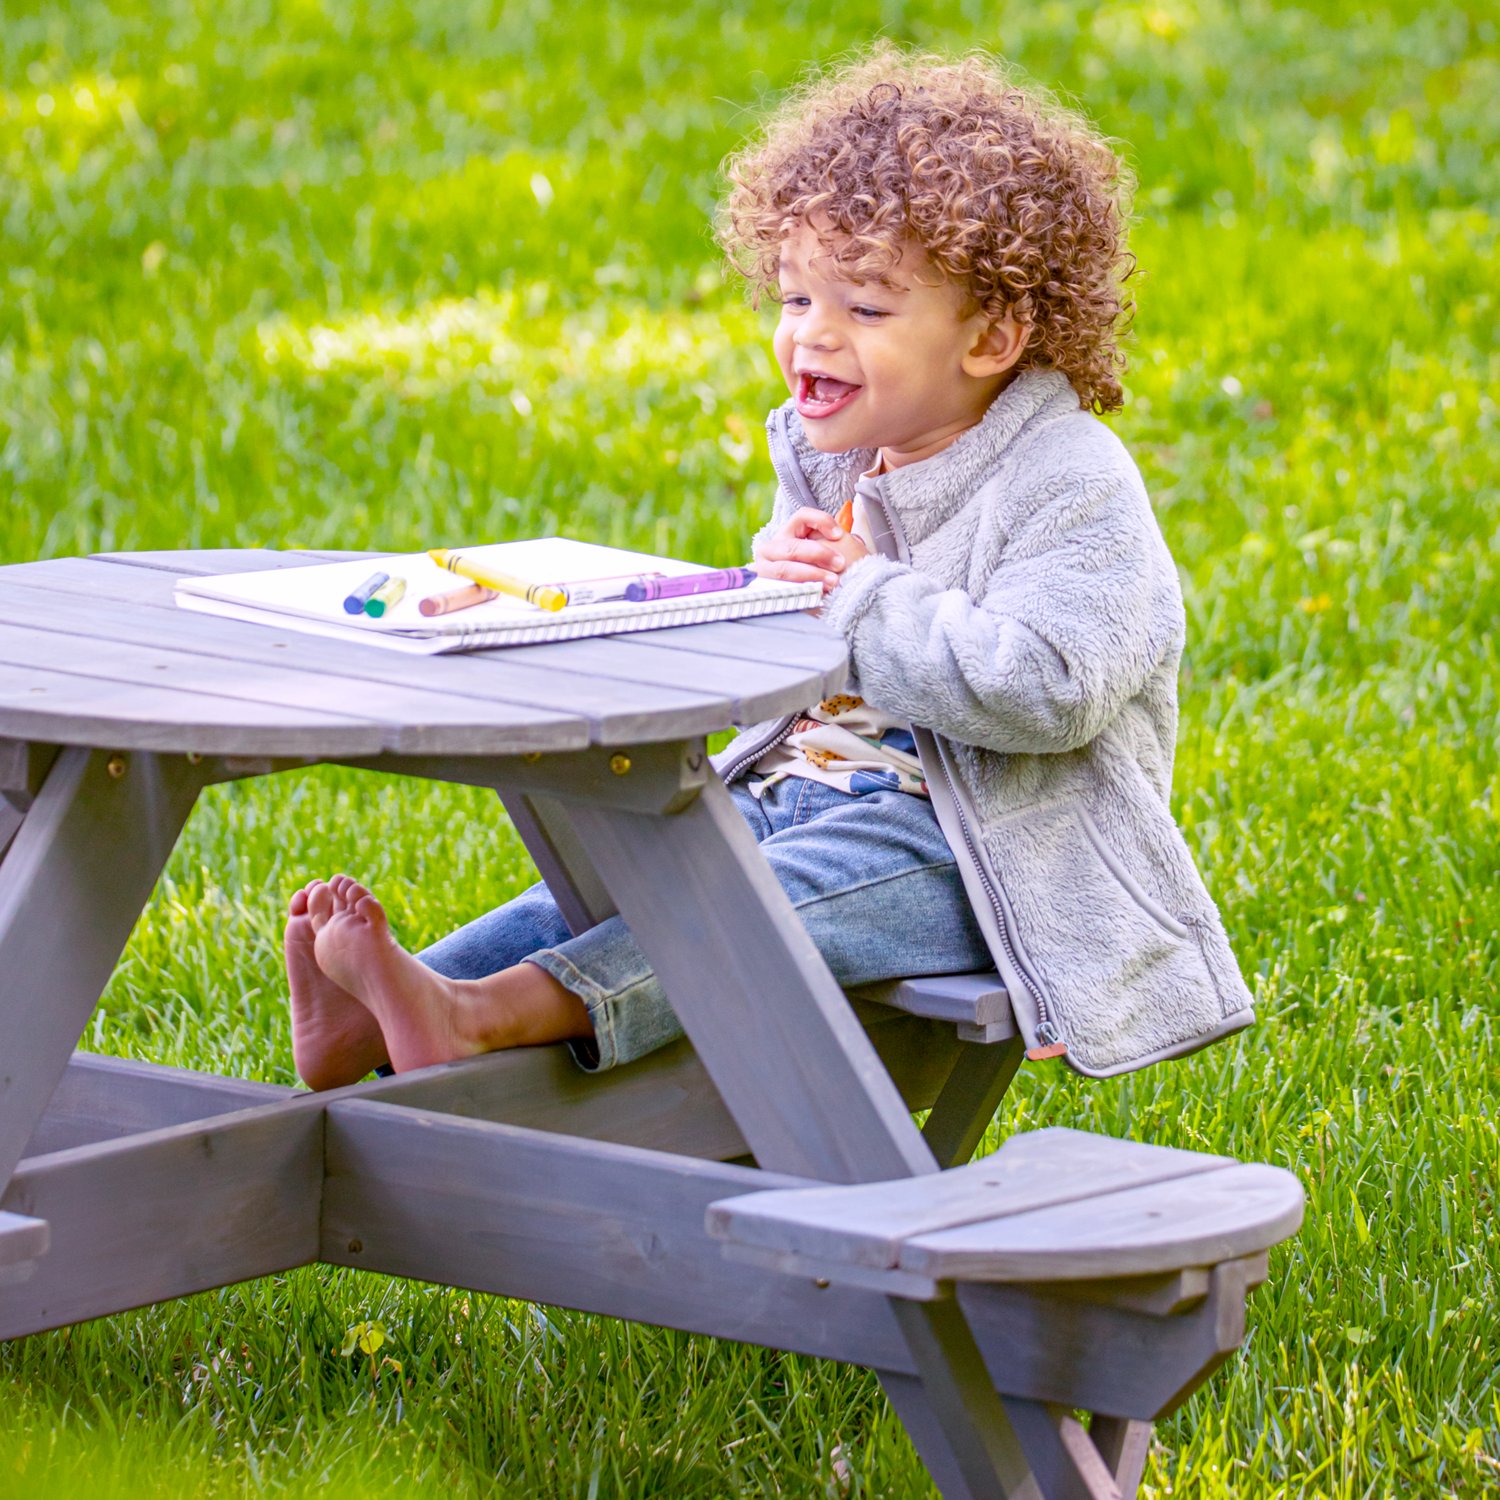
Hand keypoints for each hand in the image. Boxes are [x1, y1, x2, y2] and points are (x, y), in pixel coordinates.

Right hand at [752, 507, 869, 593]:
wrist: (828, 602)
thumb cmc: (831, 574)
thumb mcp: (837, 553)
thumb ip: (837, 539)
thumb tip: (842, 528)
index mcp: (790, 534)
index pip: (801, 517)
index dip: (820, 521)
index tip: (838, 535)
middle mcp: (773, 550)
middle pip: (793, 546)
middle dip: (818, 554)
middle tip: (840, 564)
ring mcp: (767, 570)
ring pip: (785, 569)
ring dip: (811, 574)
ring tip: (833, 582)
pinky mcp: (767, 589)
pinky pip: (781, 588)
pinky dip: (800, 590)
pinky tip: (817, 595)